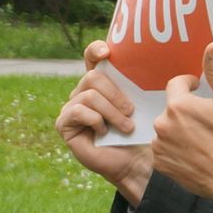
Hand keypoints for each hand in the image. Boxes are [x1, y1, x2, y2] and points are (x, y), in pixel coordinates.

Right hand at [56, 39, 153, 203]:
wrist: (135, 162)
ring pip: (89, 95)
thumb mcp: (141, 103)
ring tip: (126, 127)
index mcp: (100, 83)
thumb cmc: (140, 133)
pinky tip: (104, 133)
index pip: (91, 57)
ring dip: (112, 112)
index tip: (107, 53)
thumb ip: (135, 84)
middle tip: (130, 111)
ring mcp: (70, 107)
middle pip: (92, 77)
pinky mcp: (63, 124)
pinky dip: (96, 121)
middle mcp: (82, 92)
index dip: (95, 50)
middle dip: (115, 94)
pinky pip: (78, 111)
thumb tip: (149, 61)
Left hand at [153, 43, 212, 200]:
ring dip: (180, 129)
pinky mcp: (160, 164)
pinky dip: (176, 147)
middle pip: (171, 108)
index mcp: (179, 105)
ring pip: (167, 128)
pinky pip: (164, 148)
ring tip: (202, 138)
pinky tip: (194, 152)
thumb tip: (212, 45)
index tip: (201, 90)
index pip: (176, 84)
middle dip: (186, 109)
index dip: (190, 85)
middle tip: (207, 119)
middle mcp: (163, 124)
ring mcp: (159, 146)